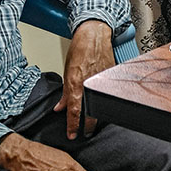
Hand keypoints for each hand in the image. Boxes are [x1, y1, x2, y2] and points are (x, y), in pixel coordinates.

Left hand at [54, 19, 113, 138]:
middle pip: (90, 113)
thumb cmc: (80, 50)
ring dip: (97, 115)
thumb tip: (60, 107)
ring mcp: (101, 82)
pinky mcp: (110, 77)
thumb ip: (64, 92)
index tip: (72, 135)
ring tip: (94, 122)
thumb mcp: (67, 71)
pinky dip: (105, 100)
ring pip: (100, 105)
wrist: (94, 35)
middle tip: (86, 133)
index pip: (74, 111)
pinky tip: (104, 104)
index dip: (73, 126)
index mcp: (76, 84)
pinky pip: (107, 93)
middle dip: (88, 126)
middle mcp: (89, 85)